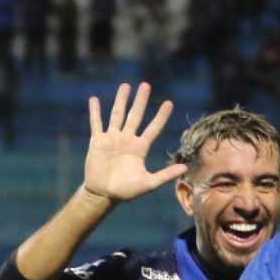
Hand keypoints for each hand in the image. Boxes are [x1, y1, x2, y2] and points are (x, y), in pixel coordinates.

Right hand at [84, 82, 187, 203]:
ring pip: (117, 115)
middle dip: (140, 101)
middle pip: (135, 116)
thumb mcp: (149, 183)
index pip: (153, 128)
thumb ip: (165, 175)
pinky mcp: (98, 141)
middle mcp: (127, 140)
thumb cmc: (126, 191)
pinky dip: (95, 112)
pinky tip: (94, 99)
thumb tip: (185, 168)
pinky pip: (96, 123)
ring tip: (125, 86)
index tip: (169, 103)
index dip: (161, 116)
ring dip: (120, 100)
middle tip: (146, 85)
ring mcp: (112, 139)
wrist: (104, 194)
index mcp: (140, 148)